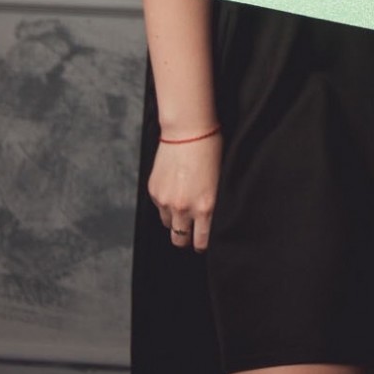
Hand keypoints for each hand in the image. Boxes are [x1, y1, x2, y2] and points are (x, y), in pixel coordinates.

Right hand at [147, 128, 220, 251]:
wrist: (187, 130)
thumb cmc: (210, 150)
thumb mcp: (219, 182)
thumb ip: (213, 205)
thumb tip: (210, 221)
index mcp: (205, 207)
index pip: (201, 242)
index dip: (203, 243)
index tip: (204, 240)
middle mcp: (184, 208)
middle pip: (180, 240)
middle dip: (187, 238)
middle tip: (193, 230)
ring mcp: (166, 200)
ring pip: (168, 225)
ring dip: (176, 221)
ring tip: (184, 206)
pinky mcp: (154, 191)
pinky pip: (159, 208)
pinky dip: (166, 205)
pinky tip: (176, 190)